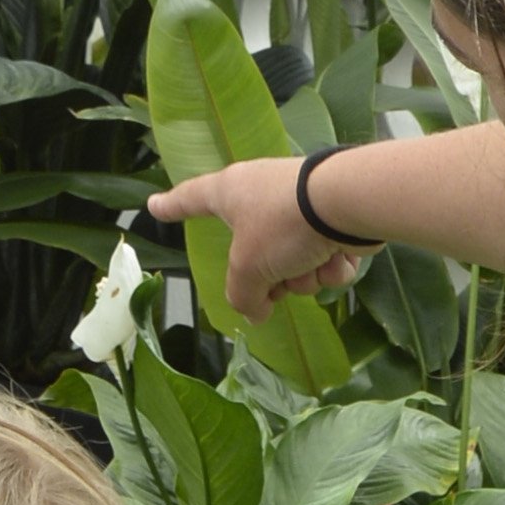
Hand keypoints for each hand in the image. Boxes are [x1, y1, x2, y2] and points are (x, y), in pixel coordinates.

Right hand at [147, 158, 361, 322]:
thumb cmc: (283, 224)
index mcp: (230, 193)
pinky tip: (336, 258)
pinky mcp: (333, 219)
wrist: (348, 204)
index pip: (191, 200)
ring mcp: (299, 207)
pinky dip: (329, 265)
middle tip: (276, 282)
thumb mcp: (248, 268)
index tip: (155, 206)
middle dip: (270, 276)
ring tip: (312, 264)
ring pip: (292, 263)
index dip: (172, 206)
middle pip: (253, 253)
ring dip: (302, 275)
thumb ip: (243, 295)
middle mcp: (262, 196)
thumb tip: (255, 312)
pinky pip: (322, 258)